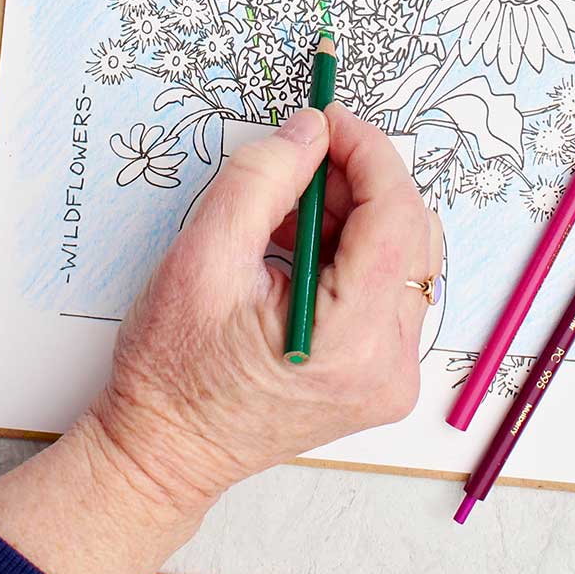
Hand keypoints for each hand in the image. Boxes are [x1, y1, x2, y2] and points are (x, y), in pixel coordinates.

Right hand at [0, 105, 439, 573]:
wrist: (164, 454)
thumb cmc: (171, 372)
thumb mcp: (201, 258)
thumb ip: (261, 180)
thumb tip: (311, 131)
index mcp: (351, 340)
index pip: (395, 217)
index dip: (368, 153)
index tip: (330, 119)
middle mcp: (389, 365)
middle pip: (409, 234)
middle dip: (360, 182)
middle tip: (302, 160)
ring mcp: (391, 375)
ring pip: (402, 257)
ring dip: (354, 216)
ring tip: (286, 213)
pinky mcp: (381, 375)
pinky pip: (387, 288)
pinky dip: (352, 252)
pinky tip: (298, 248)